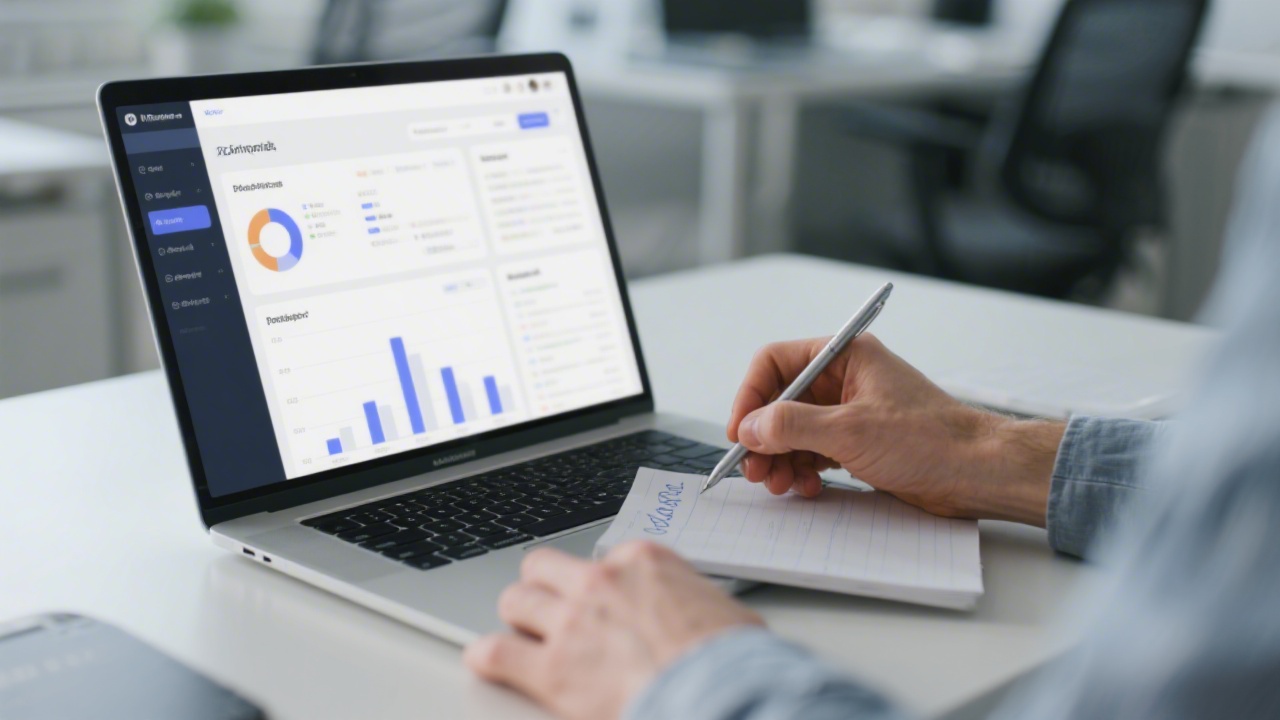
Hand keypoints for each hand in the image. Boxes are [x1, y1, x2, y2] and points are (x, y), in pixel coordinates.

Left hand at [465, 543, 762, 719]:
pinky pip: (495, 652)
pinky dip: (488, 657)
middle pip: (544, 568)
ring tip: (522, 636)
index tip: (599, 603)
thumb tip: (713, 622)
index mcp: (643, 562)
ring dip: (518, 619)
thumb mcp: (728, 614)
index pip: (600, 560)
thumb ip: (698, 607)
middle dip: (543, 589)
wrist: (721, 694)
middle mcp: (600, 582)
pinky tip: (490, 661)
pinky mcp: (551, 668)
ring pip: (515, 600)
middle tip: (547, 610)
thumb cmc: (733, 662)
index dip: (597, 586)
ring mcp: (571, 622)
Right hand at [729, 334, 1061, 524]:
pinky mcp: (857, 443)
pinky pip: (812, 452)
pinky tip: (805, 487)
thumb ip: (792, 426)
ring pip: (793, 431)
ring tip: (778, 484)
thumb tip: (751, 426)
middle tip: (754, 468)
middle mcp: (844, 379)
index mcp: (844, 356)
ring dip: (779, 458)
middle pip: (780, 401)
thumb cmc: (932, 440)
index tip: (741, 431)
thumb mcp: (851, 430)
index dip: (751, 396)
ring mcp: (850, 412)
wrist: (978, 473)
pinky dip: (801, 470)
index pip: (775, 363)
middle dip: (763, 437)